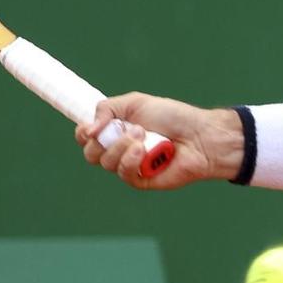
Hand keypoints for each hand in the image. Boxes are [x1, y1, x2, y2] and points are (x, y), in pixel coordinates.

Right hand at [76, 93, 242, 189]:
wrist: (199, 135)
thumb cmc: (173, 117)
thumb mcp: (136, 102)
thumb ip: (107, 109)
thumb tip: (88, 129)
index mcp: (116, 130)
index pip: (86, 138)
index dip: (83, 134)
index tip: (90, 128)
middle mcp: (120, 149)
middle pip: (90, 154)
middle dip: (102, 140)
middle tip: (128, 128)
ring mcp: (130, 166)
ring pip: (106, 163)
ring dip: (121, 147)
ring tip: (143, 135)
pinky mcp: (141, 180)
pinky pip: (123, 174)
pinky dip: (130, 160)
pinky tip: (143, 151)